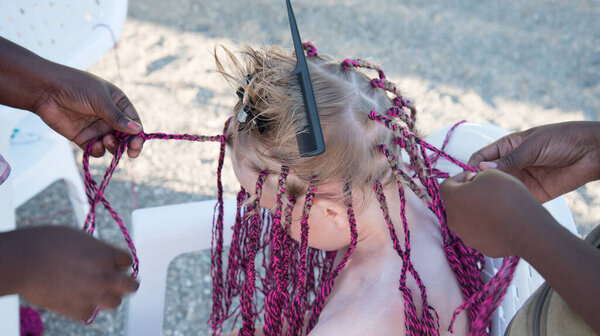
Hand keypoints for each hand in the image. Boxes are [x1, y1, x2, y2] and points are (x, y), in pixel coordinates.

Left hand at [0, 37, 143, 157]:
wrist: (46, 90)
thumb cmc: (76, 87)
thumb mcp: (100, 100)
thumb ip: (117, 117)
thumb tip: (138, 130)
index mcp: (118, 103)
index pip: (134, 122)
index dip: (138, 133)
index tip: (137, 143)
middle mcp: (109, 117)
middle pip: (126, 136)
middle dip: (129, 144)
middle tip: (131, 152)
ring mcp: (97, 128)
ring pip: (112, 144)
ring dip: (113, 146)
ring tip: (106, 141)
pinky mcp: (84, 138)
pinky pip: (96, 149)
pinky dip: (98, 151)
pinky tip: (95, 145)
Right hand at [0, 226, 138, 319]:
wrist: (25, 261)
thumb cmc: (46, 243)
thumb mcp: (79, 237)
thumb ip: (95, 250)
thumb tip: (99, 257)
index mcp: (106, 254)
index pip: (128, 261)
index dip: (121, 262)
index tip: (116, 264)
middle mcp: (105, 275)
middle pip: (131, 285)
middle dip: (127, 283)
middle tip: (121, 282)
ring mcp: (93, 294)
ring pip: (115, 302)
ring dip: (110, 297)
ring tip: (100, 292)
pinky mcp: (77, 309)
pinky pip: (90, 312)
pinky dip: (86, 307)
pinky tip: (79, 299)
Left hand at [439, 169, 554, 256]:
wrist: (527, 228)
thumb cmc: (507, 197)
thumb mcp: (490, 173)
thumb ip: (475, 176)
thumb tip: (472, 183)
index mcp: (451, 198)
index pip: (447, 184)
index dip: (460, 178)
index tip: (474, 176)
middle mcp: (453, 219)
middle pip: (456, 204)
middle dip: (468, 196)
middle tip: (487, 191)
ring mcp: (466, 236)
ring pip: (468, 220)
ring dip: (477, 212)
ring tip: (497, 207)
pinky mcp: (481, 247)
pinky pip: (481, 233)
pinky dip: (488, 227)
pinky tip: (502, 221)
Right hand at [468, 121, 599, 202]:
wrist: (593, 152)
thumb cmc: (562, 139)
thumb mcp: (532, 145)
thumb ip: (509, 159)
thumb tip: (480, 168)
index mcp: (507, 147)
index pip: (481, 157)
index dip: (471, 166)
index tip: (466, 177)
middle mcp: (511, 164)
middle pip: (486, 175)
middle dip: (477, 184)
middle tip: (470, 194)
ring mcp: (521, 179)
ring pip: (499, 189)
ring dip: (490, 196)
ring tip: (483, 203)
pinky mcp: (533, 194)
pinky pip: (516, 200)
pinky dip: (507, 205)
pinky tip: (500, 209)